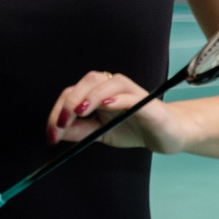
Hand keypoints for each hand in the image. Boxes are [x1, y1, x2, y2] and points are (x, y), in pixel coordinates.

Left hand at [47, 70, 182, 154]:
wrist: (167, 136)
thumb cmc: (134, 129)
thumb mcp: (100, 134)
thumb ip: (79, 132)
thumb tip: (55, 133)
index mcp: (99, 93)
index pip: (73, 94)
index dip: (58, 111)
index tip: (51, 133)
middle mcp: (112, 88)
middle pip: (87, 82)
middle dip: (70, 102)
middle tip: (61, 122)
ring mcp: (130, 92)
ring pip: (107, 83)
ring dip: (91, 96)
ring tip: (80, 110)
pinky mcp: (146, 102)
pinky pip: (130, 96)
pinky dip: (117, 99)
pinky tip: (108, 105)